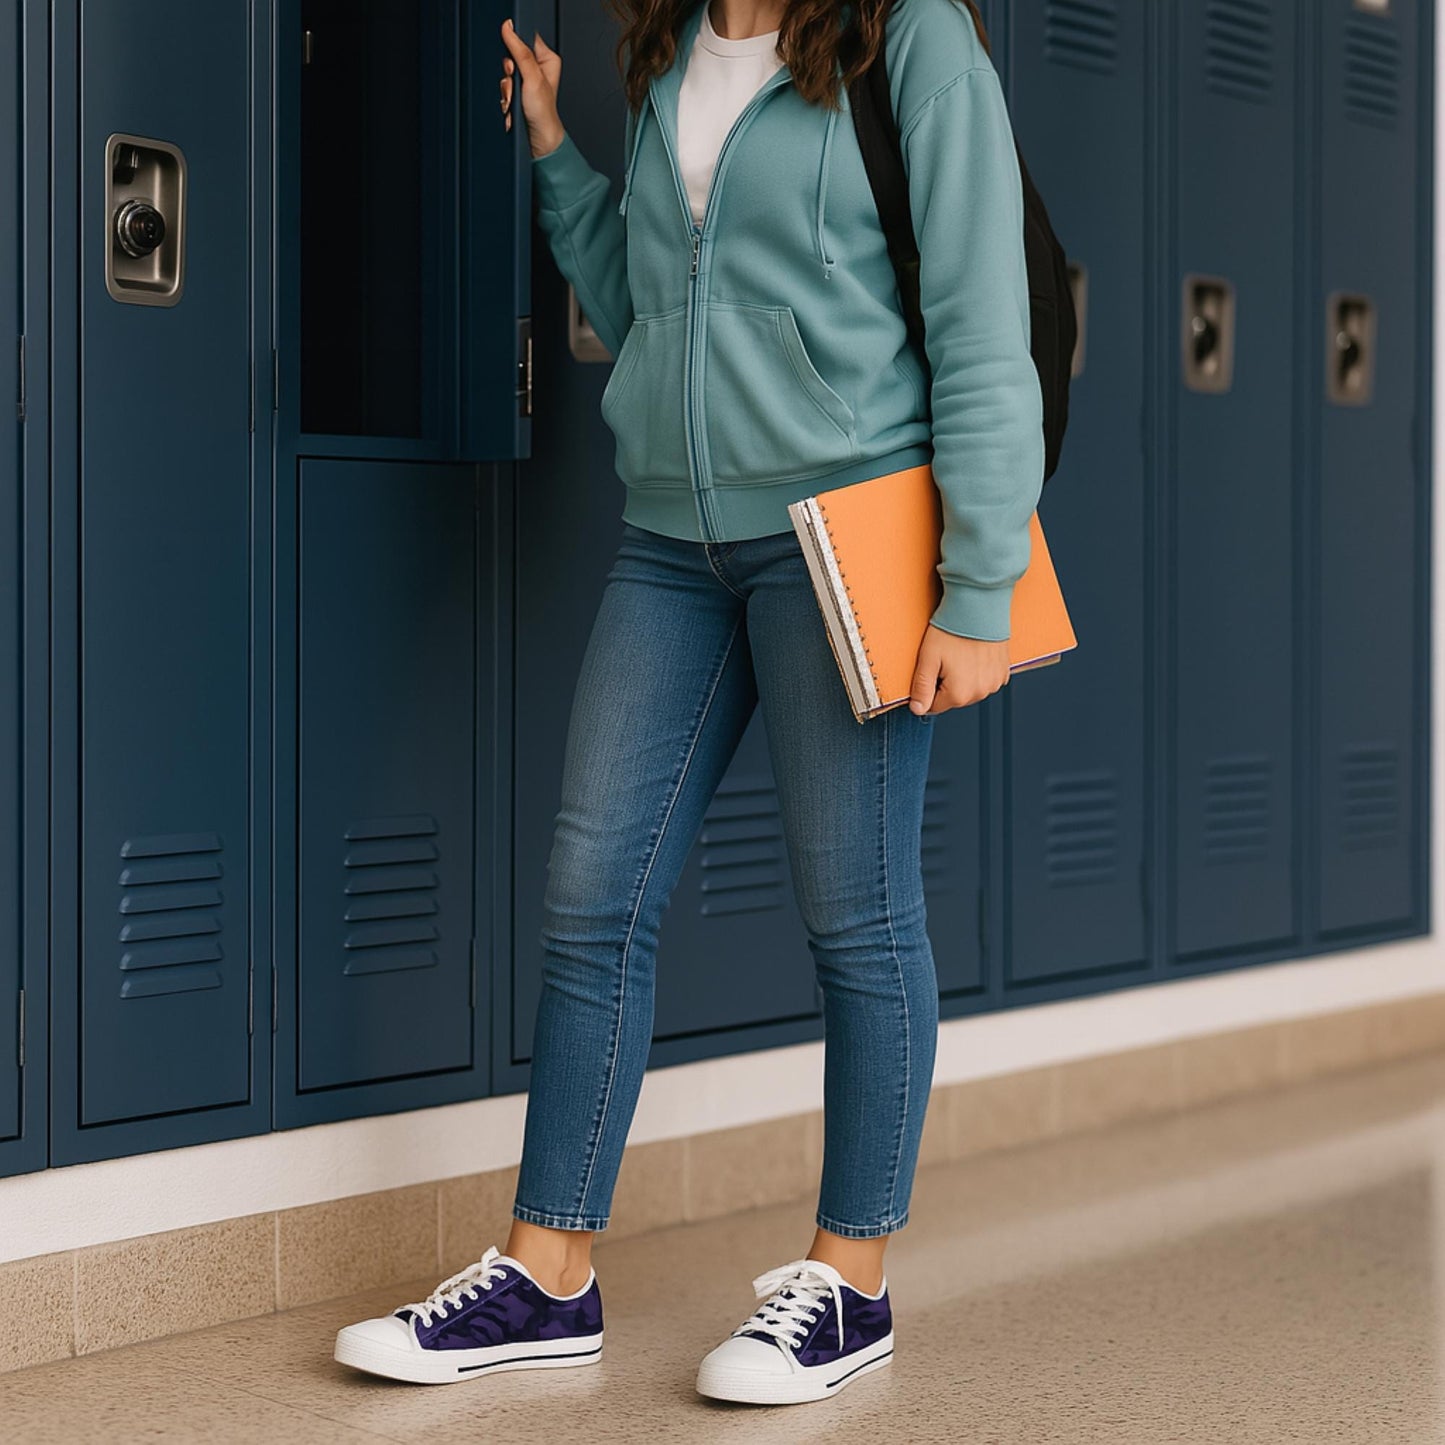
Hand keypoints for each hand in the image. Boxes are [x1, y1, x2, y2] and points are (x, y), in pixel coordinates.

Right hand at [499, 17, 565, 159]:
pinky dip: (505, 98)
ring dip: (506, 89)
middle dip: (508, 75)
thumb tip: (509, 28)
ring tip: (515, 101)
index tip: (514, 64)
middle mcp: (537, 68)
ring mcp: (526, 81)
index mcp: (547, 59)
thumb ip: (520, 52)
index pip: (524, 39)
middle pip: (511, 57)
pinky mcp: (518, 93)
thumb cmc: (544, 115)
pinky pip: (503, 88)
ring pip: (505, 74)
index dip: (514, 48)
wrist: (538, 141)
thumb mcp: (532, 78)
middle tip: (515, 85)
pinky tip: (512, 106)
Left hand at [909, 625, 1010, 714]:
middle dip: (945, 683)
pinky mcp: (1003, 673)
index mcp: (959, 694)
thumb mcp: (928, 658)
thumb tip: (917, 709)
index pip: (934, 706)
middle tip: (946, 658)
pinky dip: (978, 671)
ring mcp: (994, 683)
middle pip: (953, 699)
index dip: (928, 687)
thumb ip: (922, 687)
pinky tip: (973, 654)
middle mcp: (980, 693)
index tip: (932, 668)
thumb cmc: (953, 629)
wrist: (980, 607)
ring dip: (963, 678)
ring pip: (970, 690)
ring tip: (961, 654)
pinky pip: (985, 680)